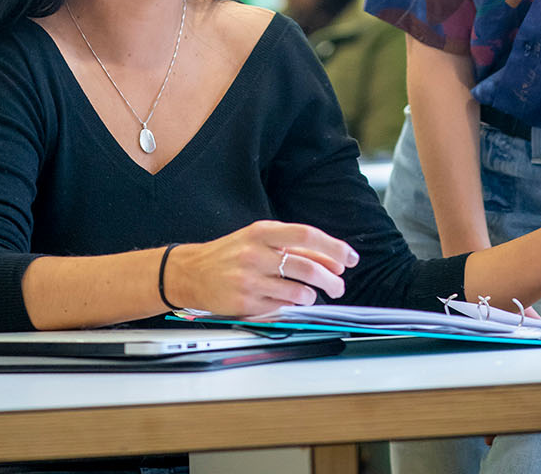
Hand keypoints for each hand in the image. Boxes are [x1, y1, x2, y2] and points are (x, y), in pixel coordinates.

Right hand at [163, 220, 359, 317]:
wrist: (191, 272)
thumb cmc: (230, 253)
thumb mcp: (259, 239)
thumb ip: (292, 246)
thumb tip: (331, 259)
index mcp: (263, 231)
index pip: (307, 235)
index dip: (333, 247)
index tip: (350, 257)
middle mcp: (256, 253)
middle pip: (307, 267)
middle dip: (331, 279)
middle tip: (339, 285)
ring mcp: (250, 280)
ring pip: (297, 291)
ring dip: (312, 296)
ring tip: (314, 295)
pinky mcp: (246, 303)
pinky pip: (280, 308)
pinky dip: (292, 307)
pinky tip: (291, 303)